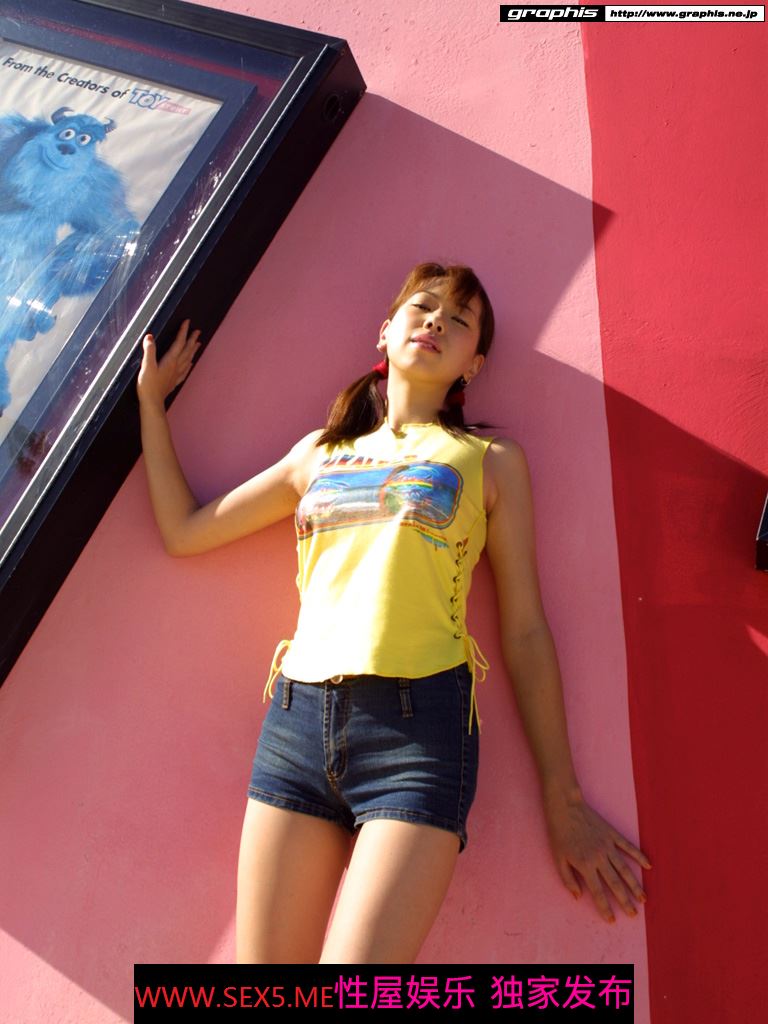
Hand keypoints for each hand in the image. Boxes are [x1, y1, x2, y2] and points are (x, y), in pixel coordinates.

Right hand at [137, 318, 201, 407]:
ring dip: (193, 351)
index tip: (188, 322)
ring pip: (188, 360)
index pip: (179, 342)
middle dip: (192, 339)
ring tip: (198, 344)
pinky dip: (189, 366)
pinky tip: (190, 364)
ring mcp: (175, 375)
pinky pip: (184, 372)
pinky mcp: (173, 382)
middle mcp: (176, 367)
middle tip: (198, 331)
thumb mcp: (146, 366)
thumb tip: (150, 336)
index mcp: (170, 361)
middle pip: (186, 350)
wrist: (152, 403)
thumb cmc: (148, 385)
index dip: (183, 331)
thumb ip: (149, 350)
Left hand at [543, 791, 650, 922]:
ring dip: (635, 885)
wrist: (565, 807)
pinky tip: (648, 866)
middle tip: (634, 914)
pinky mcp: (612, 834)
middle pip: (616, 884)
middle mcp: (599, 858)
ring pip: (625, 869)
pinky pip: (629, 847)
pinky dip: (639, 856)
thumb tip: (578, 897)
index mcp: (585, 865)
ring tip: (643, 899)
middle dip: (625, 901)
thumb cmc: (559, 834)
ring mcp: (608, 846)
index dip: (605, 908)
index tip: (612, 920)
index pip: (598, 892)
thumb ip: (567, 879)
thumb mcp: (557, 858)